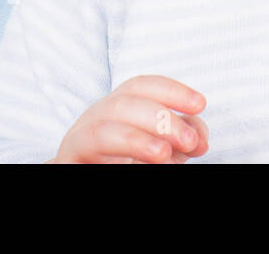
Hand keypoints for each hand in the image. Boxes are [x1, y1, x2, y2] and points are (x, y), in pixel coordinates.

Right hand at [47, 74, 209, 162]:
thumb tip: (198, 138)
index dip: (171, 90)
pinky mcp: (67, 164)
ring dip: (136, 140)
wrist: (90, 182)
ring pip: (100, 132)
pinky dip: (117, 155)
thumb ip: (181, 136)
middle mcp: (94, 120)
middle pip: (122, 105)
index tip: (200, 104)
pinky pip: (87, 153)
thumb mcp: (160, 145)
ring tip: (164, 154)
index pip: (140, 86)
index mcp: (116, 108)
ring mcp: (77, 144)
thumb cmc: (127, 160)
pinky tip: (134, 165)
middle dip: (160, 119)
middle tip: (189, 141)